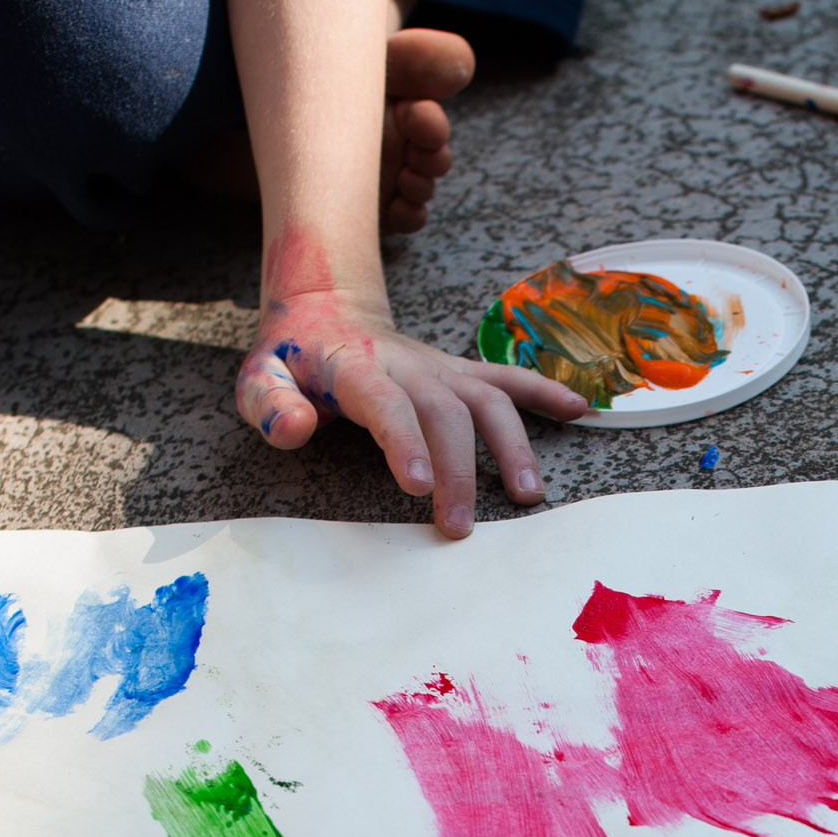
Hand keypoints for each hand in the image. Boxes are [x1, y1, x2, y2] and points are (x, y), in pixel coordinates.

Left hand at [236, 289, 586, 537]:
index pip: (385, 401)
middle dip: (459, 468)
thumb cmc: (292, 359)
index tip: (418, 486)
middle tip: (459, 525)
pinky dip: (544, 391)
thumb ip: (270, 404)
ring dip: (512, 444)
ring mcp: (439, 367)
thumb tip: (295, 430)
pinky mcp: (459, 372)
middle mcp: (408, 364)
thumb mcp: (258, 377)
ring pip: (485, 399)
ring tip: (527, 494)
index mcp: (356, 366)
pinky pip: (506, 379)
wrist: (325, 311)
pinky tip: (579, 411)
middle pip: (444, 411)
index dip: (403, 440)